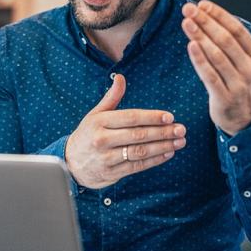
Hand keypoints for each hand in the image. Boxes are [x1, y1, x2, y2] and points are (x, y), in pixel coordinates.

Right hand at [64, 74, 186, 188]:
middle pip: (138, 135)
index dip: (152, 117)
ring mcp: (106, 158)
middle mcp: (102, 140)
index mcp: (99, 122)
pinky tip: (168, 154)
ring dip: (162, 147)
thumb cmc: (88, 134)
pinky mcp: (111, 173)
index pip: (131, 117)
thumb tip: (120, 77)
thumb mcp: (95, 114)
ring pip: (140, 152)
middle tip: (181, 130)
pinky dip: (154, 160)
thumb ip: (111, 97)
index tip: (170, 116)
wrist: (70, 163)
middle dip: (162, 132)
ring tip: (179, 142)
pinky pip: (137, 166)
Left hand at [181, 0, 250, 135]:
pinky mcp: (224, 98)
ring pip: (216, 56)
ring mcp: (238, 85)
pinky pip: (209, 76)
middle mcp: (250, 70)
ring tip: (186, 22)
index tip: (202, 4)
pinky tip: (190, 45)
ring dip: (200, 37)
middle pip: (226, 40)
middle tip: (188, 9)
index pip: (238, 31)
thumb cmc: (249, 83)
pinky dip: (199, 60)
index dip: (220, 16)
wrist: (245, 120)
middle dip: (206, 22)